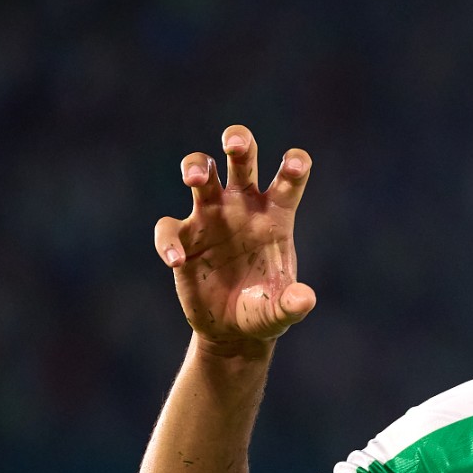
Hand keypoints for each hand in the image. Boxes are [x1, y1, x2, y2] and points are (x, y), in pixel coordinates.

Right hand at [154, 126, 314, 351]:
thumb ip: (293, 305)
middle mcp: (243, 207)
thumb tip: (305, 299)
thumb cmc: (264, 311)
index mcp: (276, 215)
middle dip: (238, 142)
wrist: (233, 330)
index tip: (293, 164)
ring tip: (194, 178)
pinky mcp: (183, 238)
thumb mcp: (281, 312)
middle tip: (234, 144)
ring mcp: (211, 217)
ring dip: (196, 166)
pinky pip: (169, 229)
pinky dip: (168, 241)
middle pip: (241, 160)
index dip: (293, 165)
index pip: (288, 179)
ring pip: (202, 173)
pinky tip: (177, 261)